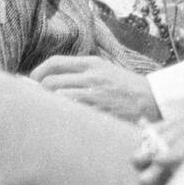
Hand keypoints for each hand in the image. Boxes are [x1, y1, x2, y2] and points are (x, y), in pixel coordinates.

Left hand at [30, 55, 160, 121]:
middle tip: (36, 102)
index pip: (55, 62)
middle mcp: (91, 76)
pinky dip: (62, 116)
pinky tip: (61, 121)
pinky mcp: (99, 112)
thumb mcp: (106, 70)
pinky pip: (72, 113)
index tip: (31, 81)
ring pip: (58, 98)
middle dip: (38, 93)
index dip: (38, 72)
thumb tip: (51, 79)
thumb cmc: (126, 88)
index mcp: (92, 63)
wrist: (152, 100)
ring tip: (46, 112)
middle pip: (50, 82)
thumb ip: (82, 72)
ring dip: (48, 106)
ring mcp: (95, 95)